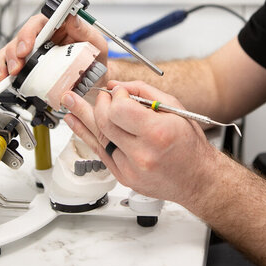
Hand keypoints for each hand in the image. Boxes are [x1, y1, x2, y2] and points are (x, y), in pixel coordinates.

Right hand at [0, 13, 108, 82]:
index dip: (29, 32)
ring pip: (12, 50)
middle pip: (22, 37)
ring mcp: (35, 51)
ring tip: (13, 74)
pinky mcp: (30, 65)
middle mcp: (44, 36)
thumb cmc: (96, 59)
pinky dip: (4, 70)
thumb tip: (73, 17)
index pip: (40, 22)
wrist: (97, 79)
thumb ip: (86, 31)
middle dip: (16, 51)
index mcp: (59, 26)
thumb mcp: (97, 44)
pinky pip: (10, 64)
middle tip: (19, 65)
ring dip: (8, 61)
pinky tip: (5, 78)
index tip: (28, 46)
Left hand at [61, 80, 218, 204]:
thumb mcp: (175, 108)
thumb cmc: (189, 144)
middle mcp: (141, 154)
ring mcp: (129, 169)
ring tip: (68, 102)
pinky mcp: (122, 177)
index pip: (120, 109)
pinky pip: (100, 152)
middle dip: (98, 103)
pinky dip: (88, 135)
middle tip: (100, 95)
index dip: (116, 96)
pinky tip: (77, 123)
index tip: (121, 92)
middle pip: (104, 123)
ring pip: (97, 138)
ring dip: (81, 117)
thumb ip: (144, 92)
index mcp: (157, 133)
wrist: (197, 179)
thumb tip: (118, 86)